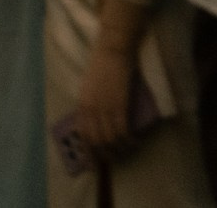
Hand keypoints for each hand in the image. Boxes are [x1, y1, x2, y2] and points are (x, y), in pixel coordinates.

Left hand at [73, 42, 141, 156]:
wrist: (112, 50)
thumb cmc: (102, 66)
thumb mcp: (90, 88)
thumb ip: (91, 105)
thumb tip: (97, 124)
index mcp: (81, 104)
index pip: (82, 135)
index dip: (89, 152)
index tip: (95, 165)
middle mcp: (90, 109)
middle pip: (95, 141)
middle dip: (105, 155)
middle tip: (116, 159)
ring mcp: (104, 107)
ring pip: (110, 139)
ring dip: (120, 149)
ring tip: (129, 150)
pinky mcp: (119, 105)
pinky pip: (122, 131)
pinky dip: (129, 141)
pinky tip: (135, 142)